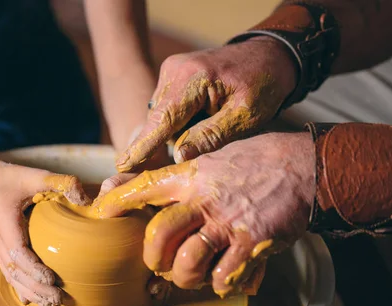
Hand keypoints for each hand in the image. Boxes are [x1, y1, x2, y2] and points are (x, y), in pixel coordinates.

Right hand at [0, 161, 89, 305]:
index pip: (18, 252)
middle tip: (58, 300)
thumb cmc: (9, 180)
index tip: (51, 278)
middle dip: (36, 289)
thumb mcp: (34, 175)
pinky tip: (34, 302)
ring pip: (12, 277)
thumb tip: (86, 201)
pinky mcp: (2, 251)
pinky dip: (22, 289)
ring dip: (31, 293)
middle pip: (15, 272)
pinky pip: (10, 275)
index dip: (34, 268)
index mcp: (5, 224)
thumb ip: (60, 183)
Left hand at [95, 131, 314, 296]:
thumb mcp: (213, 158)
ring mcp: (228, 222)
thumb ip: (182, 177)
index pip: (145, 186)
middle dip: (153, 258)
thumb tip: (145, 188)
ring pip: (188, 262)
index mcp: (192, 176)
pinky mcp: (253, 242)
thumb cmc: (257, 161)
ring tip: (192, 275)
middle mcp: (204, 199)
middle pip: (159, 235)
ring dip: (186, 277)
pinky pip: (224, 277)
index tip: (101, 211)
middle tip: (159, 265)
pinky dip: (220, 284)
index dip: (119, 200)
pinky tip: (224, 278)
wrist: (304, 165)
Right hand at [115, 37, 297, 172]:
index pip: (162, 119)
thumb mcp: (246, 116)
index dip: (143, 146)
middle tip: (169, 161)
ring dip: (173, 133)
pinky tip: (198, 123)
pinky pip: (166, 108)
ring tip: (201, 132)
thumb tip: (179, 157)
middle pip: (157, 120)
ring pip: (161, 116)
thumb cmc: (263, 85)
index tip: (123, 166)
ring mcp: (170, 71)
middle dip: (161, 144)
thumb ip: (212, 136)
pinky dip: (177, 122)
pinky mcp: (172, 75)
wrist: (268, 54)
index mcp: (193, 78)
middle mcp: (174, 71)